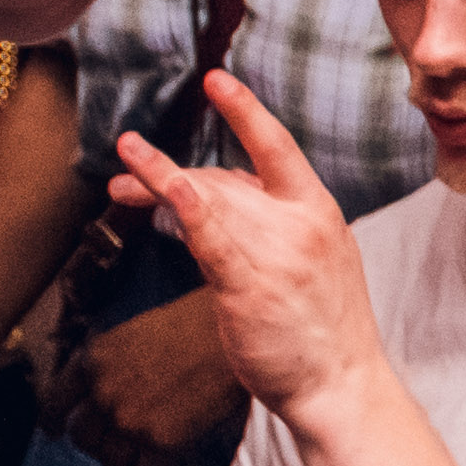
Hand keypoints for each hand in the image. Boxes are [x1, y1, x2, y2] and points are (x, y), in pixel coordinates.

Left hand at [49, 286, 250, 465]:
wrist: (239, 330)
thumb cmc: (194, 325)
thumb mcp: (133, 334)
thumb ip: (107, 367)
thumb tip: (94, 399)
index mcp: (92, 361)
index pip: (54, 404)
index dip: (54, 422)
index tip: (55, 431)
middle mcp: (103, 393)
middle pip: (81, 437)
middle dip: (96, 441)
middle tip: (116, 440)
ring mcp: (130, 420)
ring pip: (110, 461)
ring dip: (126, 459)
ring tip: (147, 447)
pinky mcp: (162, 442)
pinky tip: (163, 462)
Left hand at [110, 77, 388, 430]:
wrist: (341, 385)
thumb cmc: (324, 329)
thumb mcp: (316, 260)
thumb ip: (275, 224)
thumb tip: (222, 199)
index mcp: (320, 212)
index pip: (279, 146)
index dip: (245, 110)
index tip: (215, 81)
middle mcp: (300, 223)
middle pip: (225, 180)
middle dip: (173, 173)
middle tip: (127, 167)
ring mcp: (276, 253)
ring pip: (208, 199)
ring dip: (159, 176)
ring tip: (123, 165)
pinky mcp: (249, 285)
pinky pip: (210, 237)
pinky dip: (185, 205)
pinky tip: (161, 184)